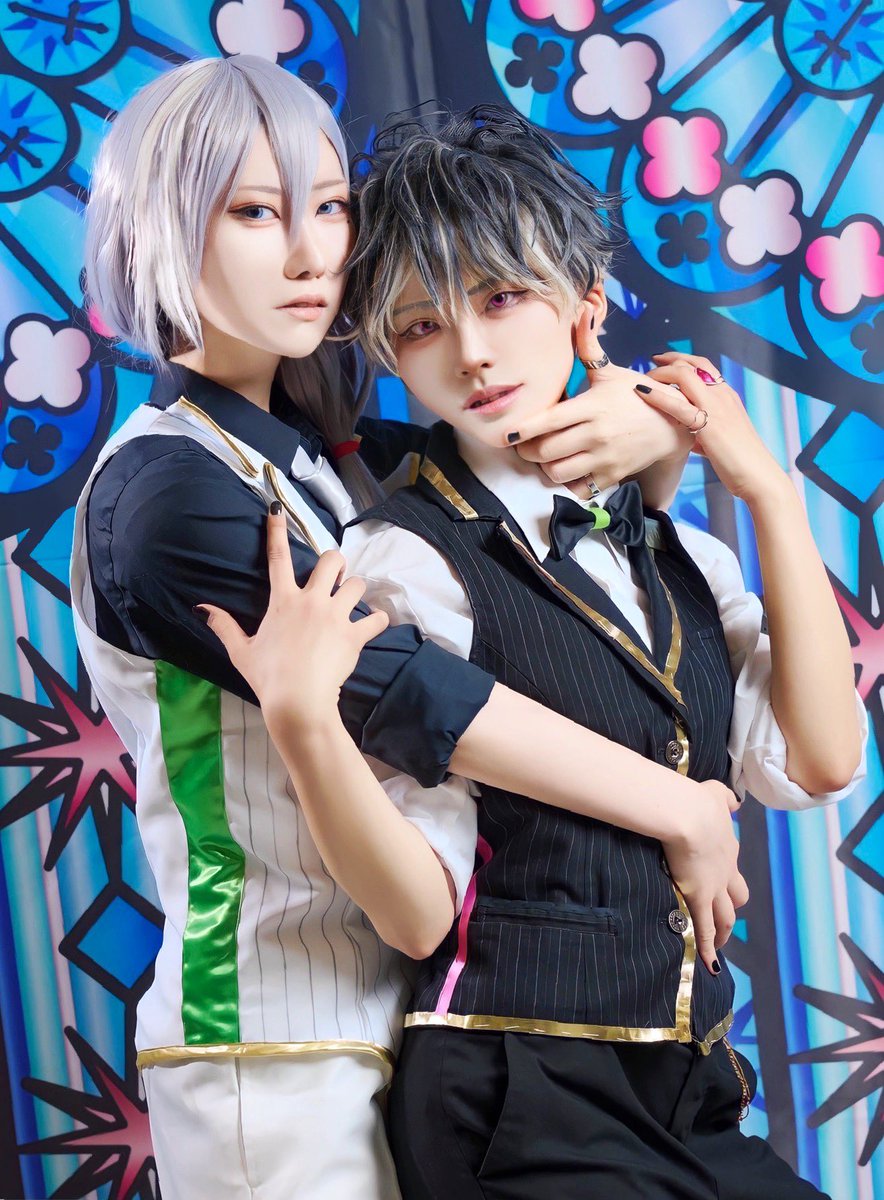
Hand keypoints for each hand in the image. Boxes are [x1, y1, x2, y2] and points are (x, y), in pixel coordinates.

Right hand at [196, 506, 388, 730]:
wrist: (298, 701)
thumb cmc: (268, 677)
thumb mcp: (240, 651)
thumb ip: (224, 626)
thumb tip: (202, 609)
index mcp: (283, 601)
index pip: (278, 557)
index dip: (276, 531)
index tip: (277, 509)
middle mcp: (312, 601)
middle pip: (332, 561)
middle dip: (335, 563)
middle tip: (334, 575)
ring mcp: (336, 616)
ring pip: (357, 584)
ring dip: (356, 589)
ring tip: (352, 599)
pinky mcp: (355, 635)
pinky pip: (376, 618)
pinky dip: (377, 619)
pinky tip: (374, 622)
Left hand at [510, 308, 691, 489]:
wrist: (672, 426)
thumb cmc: (636, 396)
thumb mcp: (611, 372)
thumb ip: (588, 346)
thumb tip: (582, 310)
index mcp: (592, 406)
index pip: (547, 421)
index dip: (522, 429)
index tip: (507, 433)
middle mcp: (596, 434)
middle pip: (544, 451)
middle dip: (527, 450)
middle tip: (524, 444)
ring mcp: (604, 458)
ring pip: (556, 473)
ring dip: (544, 468)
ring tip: (546, 456)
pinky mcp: (610, 477)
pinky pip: (576, 488)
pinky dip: (566, 483)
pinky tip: (567, 469)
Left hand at [636, 352, 787, 501]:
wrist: (756, 474)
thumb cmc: (739, 461)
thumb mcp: (720, 438)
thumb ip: (703, 432)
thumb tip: (688, 437)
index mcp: (727, 396)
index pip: (704, 366)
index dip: (681, 360)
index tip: (663, 361)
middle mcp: (722, 395)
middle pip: (693, 364)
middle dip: (669, 360)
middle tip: (651, 362)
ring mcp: (716, 407)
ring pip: (685, 375)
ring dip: (661, 373)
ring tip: (644, 379)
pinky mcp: (707, 424)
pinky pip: (678, 404)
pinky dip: (657, 395)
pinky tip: (642, 393)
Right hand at [661, 780, 748, 975]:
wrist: (687, 814)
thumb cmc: (696, 802)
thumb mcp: (716, 794)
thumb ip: (724, 798)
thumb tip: (734, 802)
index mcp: (728, 848)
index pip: (731, 866)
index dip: (726, 875)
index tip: (719, 879)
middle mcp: (726, 872)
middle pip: (737, 898)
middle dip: (732, 908)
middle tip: (724, 916)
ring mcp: (714, 888)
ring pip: (725, 918)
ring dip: (723, 934)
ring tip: (719, 946)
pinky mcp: (699, 898)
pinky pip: (705, 930)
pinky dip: (708, 949)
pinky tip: (711, 966)